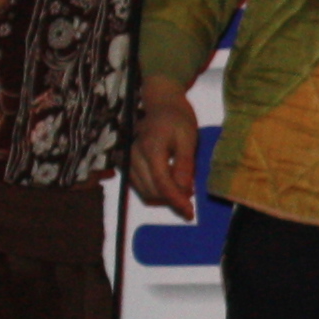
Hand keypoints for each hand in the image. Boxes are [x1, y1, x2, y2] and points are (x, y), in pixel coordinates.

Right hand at [125, 81, 201, 216]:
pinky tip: (170, 183)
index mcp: (150, 148)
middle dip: (172, 199)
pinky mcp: (126, 164)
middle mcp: (133, 156)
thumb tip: (184, 190)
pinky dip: (155, 190)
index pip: (162, 183)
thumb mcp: (188, 139)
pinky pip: (140, 186)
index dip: (176, 201)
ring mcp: (127, 160)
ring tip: (182, 186)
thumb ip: (185, 165)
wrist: (161, 105)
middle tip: (191, 195)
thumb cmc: (178, 119)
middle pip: (152, 191)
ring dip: (163, 196)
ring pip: (144, 192)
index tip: (190, 213)